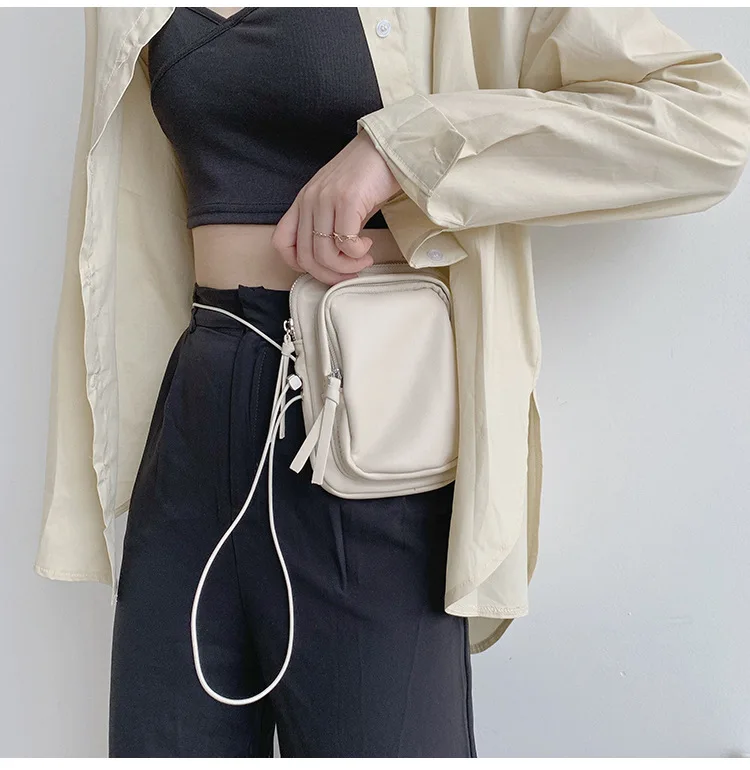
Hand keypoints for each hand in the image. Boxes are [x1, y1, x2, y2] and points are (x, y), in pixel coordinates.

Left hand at [271, 131, 401, 285]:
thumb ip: (328, 226)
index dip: (298, 264)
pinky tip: (367, 245)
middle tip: (351, 272)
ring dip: (347, 266)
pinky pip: (346, 244)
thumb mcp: (338, 202)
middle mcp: (309, 200)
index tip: (323, 267)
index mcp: (303, 201)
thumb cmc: (366, 176)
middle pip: (306, 257)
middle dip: (330, 275)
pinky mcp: (347, 200)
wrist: (387, 148)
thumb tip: (333, 260)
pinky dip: (358, 253)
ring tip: (363, 259)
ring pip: (325, 255)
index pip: (281, 241)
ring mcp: (326, 200)